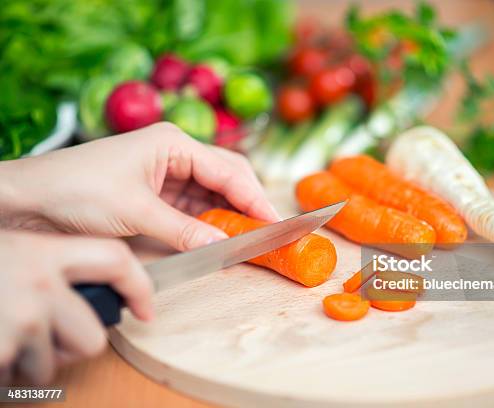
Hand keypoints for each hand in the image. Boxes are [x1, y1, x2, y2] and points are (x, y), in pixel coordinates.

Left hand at [0, 122, 278, 250]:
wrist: (28, 200)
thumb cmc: (75, 190)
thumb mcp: (135, 212)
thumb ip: (184, 230)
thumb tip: (225, 247)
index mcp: (173, 142)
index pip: (229, 170)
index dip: (256, 198)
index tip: (275, 223)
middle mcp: (174, 153)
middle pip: (227, 177)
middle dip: (248, 204)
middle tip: (268, 233)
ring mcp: (165, 174)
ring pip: (212, 194)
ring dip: (230, 216)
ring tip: (250, 240)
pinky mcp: (156, 194)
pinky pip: (193, 208)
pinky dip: (208, 223)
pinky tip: (220, 238)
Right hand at [0, 230, 152, 384]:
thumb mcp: (17, 250)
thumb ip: (54, 262)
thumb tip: (98, 283)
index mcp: (46, 252)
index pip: (116, 261)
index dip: (139, 287)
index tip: (146, 310)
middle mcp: (40, 284)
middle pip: (94, 337)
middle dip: (73, 345)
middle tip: (47, 334)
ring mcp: (22, 319)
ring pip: (55, 364)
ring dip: (35, 359)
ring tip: (9, 335)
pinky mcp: (3, 351)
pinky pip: (21, 378)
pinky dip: (8, 371)